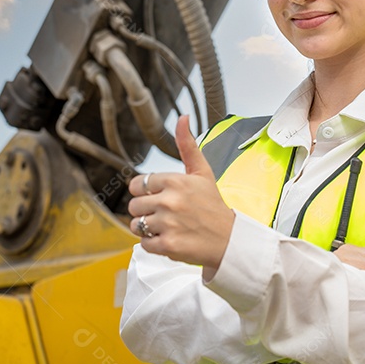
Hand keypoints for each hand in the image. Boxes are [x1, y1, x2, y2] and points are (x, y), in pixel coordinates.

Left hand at [128, 115, 234, 278]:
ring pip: (136, 225)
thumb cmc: (213, 206)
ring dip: (148, 229)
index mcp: (175, 181)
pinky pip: (143, 243)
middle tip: (166, 214)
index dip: (146, 192)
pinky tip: (170, 238)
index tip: (160, 197)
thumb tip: (182, 118)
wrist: (230, 240)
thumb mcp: (202, 172)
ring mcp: (168, 224)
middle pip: (134, 205)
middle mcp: (170, 201)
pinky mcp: (167, 245)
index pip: (138, 184)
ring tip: (167, 227)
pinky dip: (154, 244)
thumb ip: (187, 145)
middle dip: (146, 211)